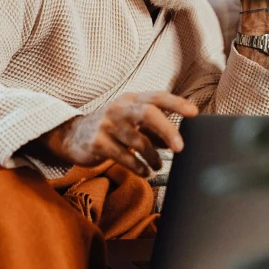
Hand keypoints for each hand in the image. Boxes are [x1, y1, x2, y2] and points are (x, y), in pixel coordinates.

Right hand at [29, 91, 198, 176]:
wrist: (73, 136)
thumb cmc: (111, 128)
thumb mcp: (131, 122)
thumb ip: (153, 128)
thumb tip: (177, 141)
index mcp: (131, 99)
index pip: (157, 97)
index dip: (176, 103)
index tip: (195, 112)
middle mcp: (119, 108)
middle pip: (148, 113)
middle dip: (168, 130)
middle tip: (180, 148)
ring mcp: (107, 125)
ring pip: (138, 141)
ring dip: (153, 157)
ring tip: (157, 165)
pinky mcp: (98, 143)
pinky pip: (125, 157)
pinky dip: (139, 167)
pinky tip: (145, 172)